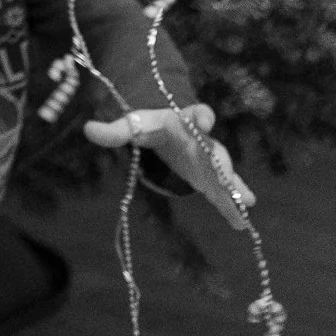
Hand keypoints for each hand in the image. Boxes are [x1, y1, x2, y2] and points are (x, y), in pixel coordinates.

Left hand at [84, 103, 253, 229]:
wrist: (171, 132)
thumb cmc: (153, 126)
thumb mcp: (133, 125)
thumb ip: (114, 130)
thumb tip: (88, 129)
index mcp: (185, 121)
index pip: (197, 113)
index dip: (202, 116)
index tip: (205, 122)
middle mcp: (204, 140)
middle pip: (215, 149)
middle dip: (221, 161)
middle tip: (225, 173)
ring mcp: (212, 161)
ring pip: (226, 173)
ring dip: (234, 187)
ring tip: (247, 202)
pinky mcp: (214, 179)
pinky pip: (225, 192)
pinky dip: (233, 205)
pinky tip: (242, 222)